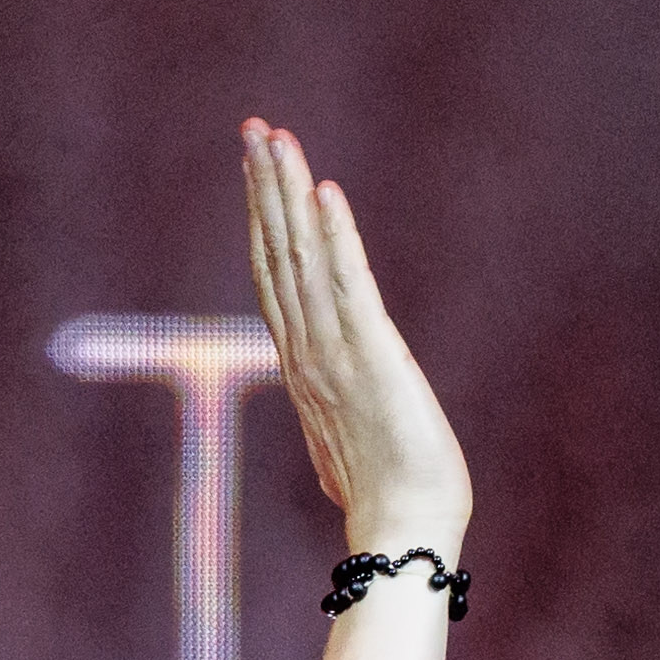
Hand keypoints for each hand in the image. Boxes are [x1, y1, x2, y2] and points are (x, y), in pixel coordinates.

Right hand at [243, 118, 471, 559]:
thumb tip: (326, 405)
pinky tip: (324, 192)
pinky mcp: (372, 357)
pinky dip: (336, 237)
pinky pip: (349, 284)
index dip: (264, 218)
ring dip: (287, 193)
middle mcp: (308, 351)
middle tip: (254, 127)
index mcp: (304, 365)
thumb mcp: (348, 437)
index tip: (257, 168)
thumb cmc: (388, 495)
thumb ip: (334, 404)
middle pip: (278, 254)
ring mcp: (335, 352)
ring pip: (302, 257)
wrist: (405, 532)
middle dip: (264, 187)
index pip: (277, 276)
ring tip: (276, 139)